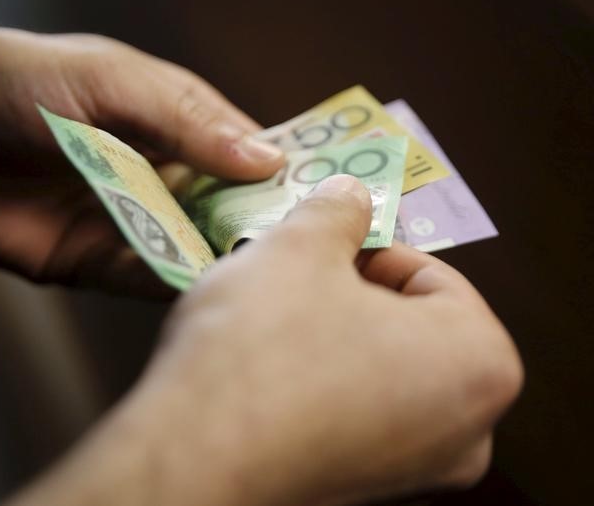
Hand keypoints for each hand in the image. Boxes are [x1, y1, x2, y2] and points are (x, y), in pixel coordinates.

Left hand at [0, 22, 283, 293]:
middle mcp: (158, 173)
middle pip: (226, 207)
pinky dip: (171, 282)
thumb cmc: (13, 80)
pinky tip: (200, 287)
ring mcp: (128, 219)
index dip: (283, 173)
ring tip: (265, 277)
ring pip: (191, 246)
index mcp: (169, 120)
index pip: (244, 150)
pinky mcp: (92, 260)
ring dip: (222, 259)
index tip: (330, 200)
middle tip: (310, 253)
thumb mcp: (108, 79)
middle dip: (261, 226)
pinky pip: (143, 276)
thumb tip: (263, 156)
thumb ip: (183, 117)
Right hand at [12, 175, 521, 505]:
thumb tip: (349, 197)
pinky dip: (319, 381)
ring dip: (330, 331)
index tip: (319, 242)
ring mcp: (417, 470)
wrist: (192, 460)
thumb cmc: (259, 352)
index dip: (366, 246)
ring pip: (377, 366)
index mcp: (480, 363)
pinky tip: (269, 367)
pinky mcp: (365, 490)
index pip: (430, 273)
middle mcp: (467, 430)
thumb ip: (338, 210)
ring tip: (273, 315)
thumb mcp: (298, 249)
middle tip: (293, 273)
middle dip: (348, 290)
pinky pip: (352, 411)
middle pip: (407, 323)